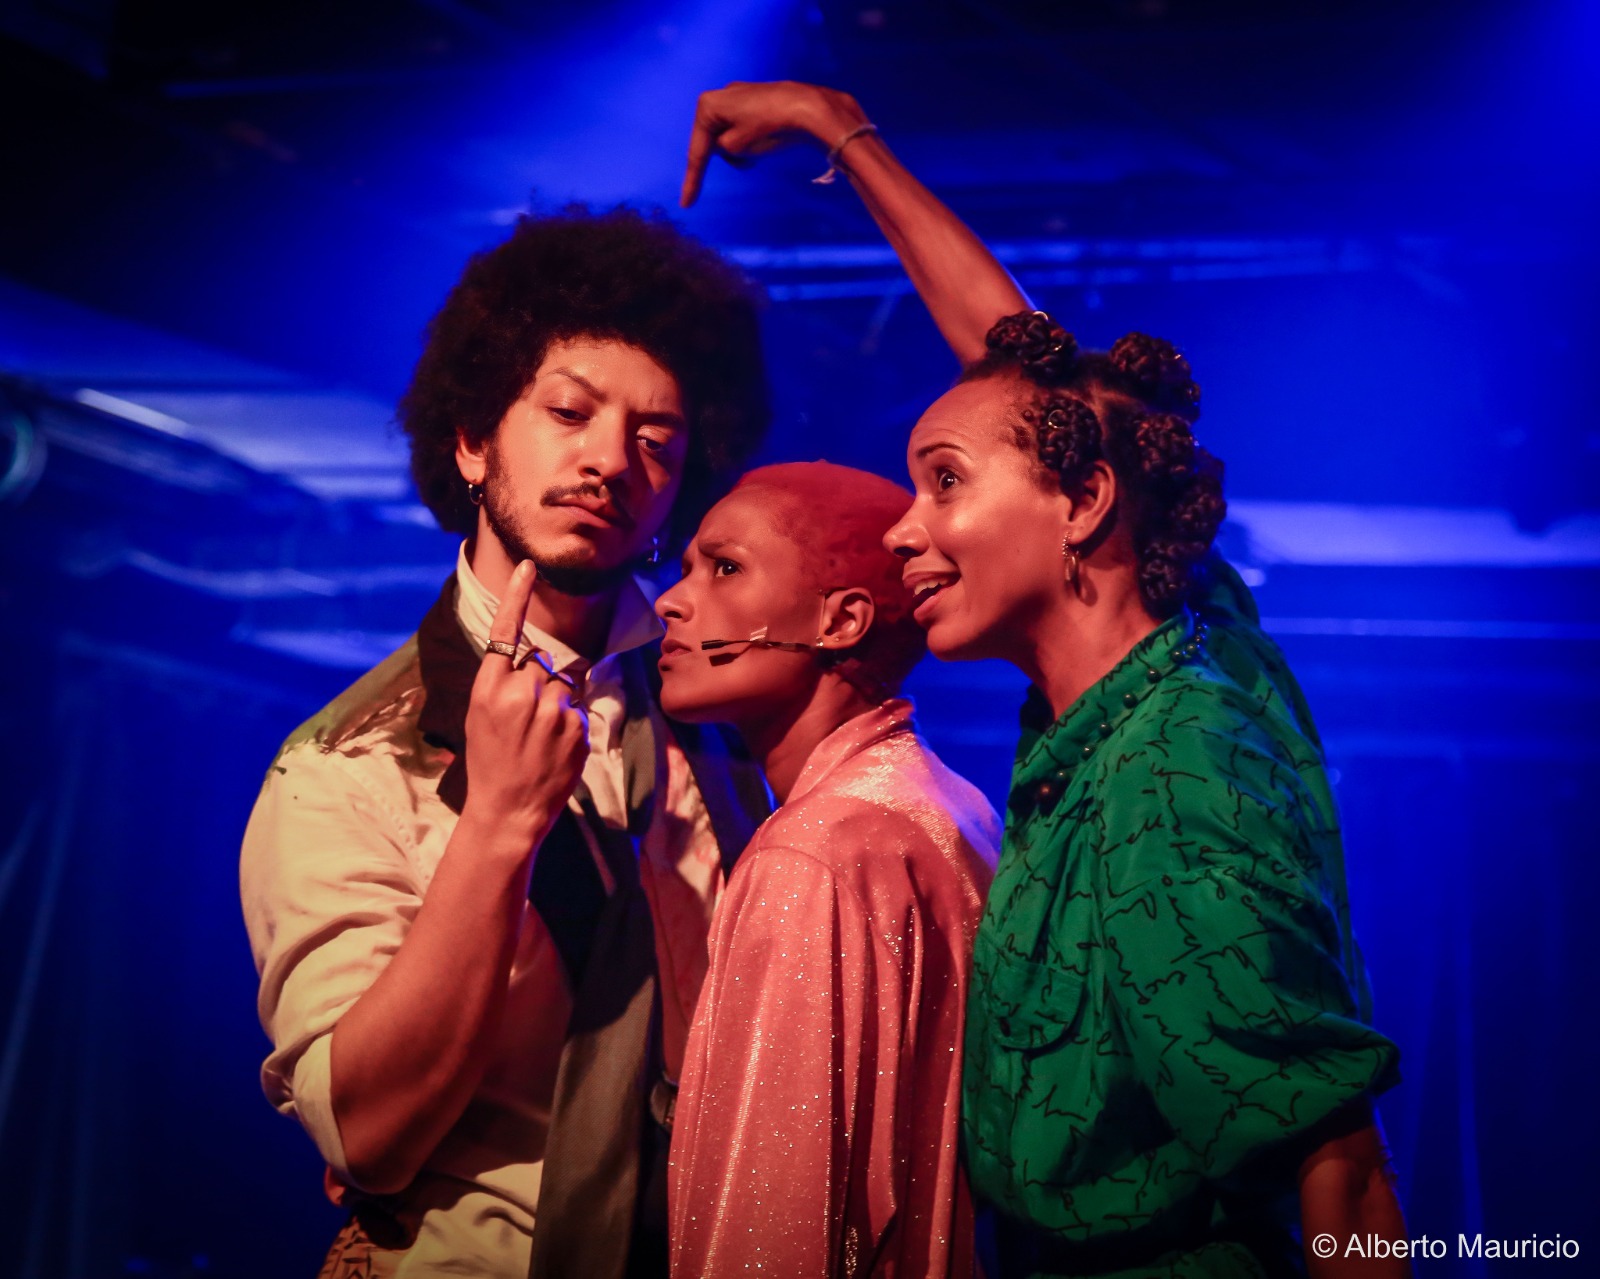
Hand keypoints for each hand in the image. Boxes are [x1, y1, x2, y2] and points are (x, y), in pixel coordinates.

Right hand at [461, 561, 589, 846]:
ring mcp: (550, 710)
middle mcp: (519, 693)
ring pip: (564, 684)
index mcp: (488, 688)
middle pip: (543, 662)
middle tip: (527, 719)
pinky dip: (571, 724)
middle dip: (540, 682)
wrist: (507, 810)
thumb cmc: (491, 762)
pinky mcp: (575, 727)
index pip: (505, 632)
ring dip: (558, 703)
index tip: (528, 567)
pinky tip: (555, 748)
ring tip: (540, 737)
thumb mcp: (481, 717)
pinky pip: (578, 709)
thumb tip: (535, 662)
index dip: (517, 597)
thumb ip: (505, 684)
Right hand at [681, 80, 869, 205]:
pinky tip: (769, 138)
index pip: (697, 151)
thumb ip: (721, 149)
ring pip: (729, 136)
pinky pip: (744, 128)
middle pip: (712, 140)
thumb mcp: (737, 146)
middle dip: (728, 156)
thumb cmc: (769, 128)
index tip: (687, 204)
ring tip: (763, 147)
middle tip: (750, 161)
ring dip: (741, 149)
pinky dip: (751, 140)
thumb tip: (728, 144)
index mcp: (707, 105)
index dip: (692, 179)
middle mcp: (719, 95)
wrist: (807, 108)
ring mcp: (739, 95)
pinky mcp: (756, 100)